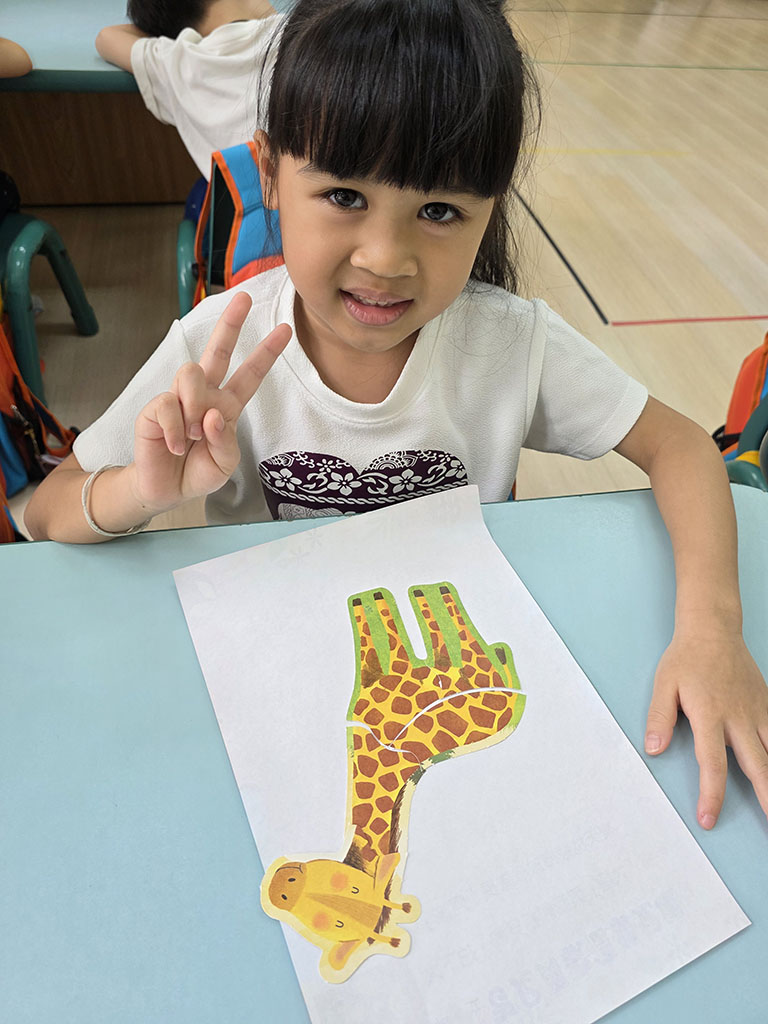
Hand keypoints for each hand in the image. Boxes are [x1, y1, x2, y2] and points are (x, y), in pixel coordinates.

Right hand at [132, 292, 290, 512]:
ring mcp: (179, 398)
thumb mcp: (224, 464)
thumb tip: (210, 415)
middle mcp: (205, 395)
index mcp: (227, 405)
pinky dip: (175, 428)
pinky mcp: (155, 408)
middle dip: (230, 324)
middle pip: (218, 351)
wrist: (167, 489)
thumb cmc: (198, 472)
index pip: (250, 375)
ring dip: (195, 405)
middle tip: (243, 298)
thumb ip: (224, 442)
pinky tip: (175, 445)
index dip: (266, 353)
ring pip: (191, 373)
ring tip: (194, 434)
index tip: (285, 330)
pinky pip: (167, 404)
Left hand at [645, 629, 767, 827]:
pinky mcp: (767, 706)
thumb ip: (659, 717)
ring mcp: (757, 712)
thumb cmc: (686, 658)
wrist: (713, 630)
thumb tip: (653, 748)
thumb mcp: (663, 684)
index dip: (711, 794)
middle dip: (766, 800)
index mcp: (710, 715)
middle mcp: (738, 718)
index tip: (707, 818)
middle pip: (756, 766)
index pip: (712, 763)